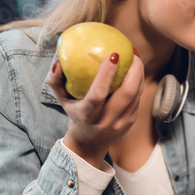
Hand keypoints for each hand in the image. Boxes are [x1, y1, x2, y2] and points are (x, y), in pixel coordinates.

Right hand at [46, 50, 144, 167]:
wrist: (90, 142)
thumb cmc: (75, 113)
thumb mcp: (62, 100)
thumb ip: (55, 81)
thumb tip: (58, 62)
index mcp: (88, 114)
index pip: (98, 94)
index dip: (107, 74)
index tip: (114, 55)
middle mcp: (106, 120)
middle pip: (127, 93)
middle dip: (134, 70)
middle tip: (132, 52)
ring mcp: (121, 123)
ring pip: (137, 94)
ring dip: (139, 74)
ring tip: (135, 58)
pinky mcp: (131, 121)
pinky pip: (138, 98)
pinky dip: (139, 82)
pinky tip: (136, 70)